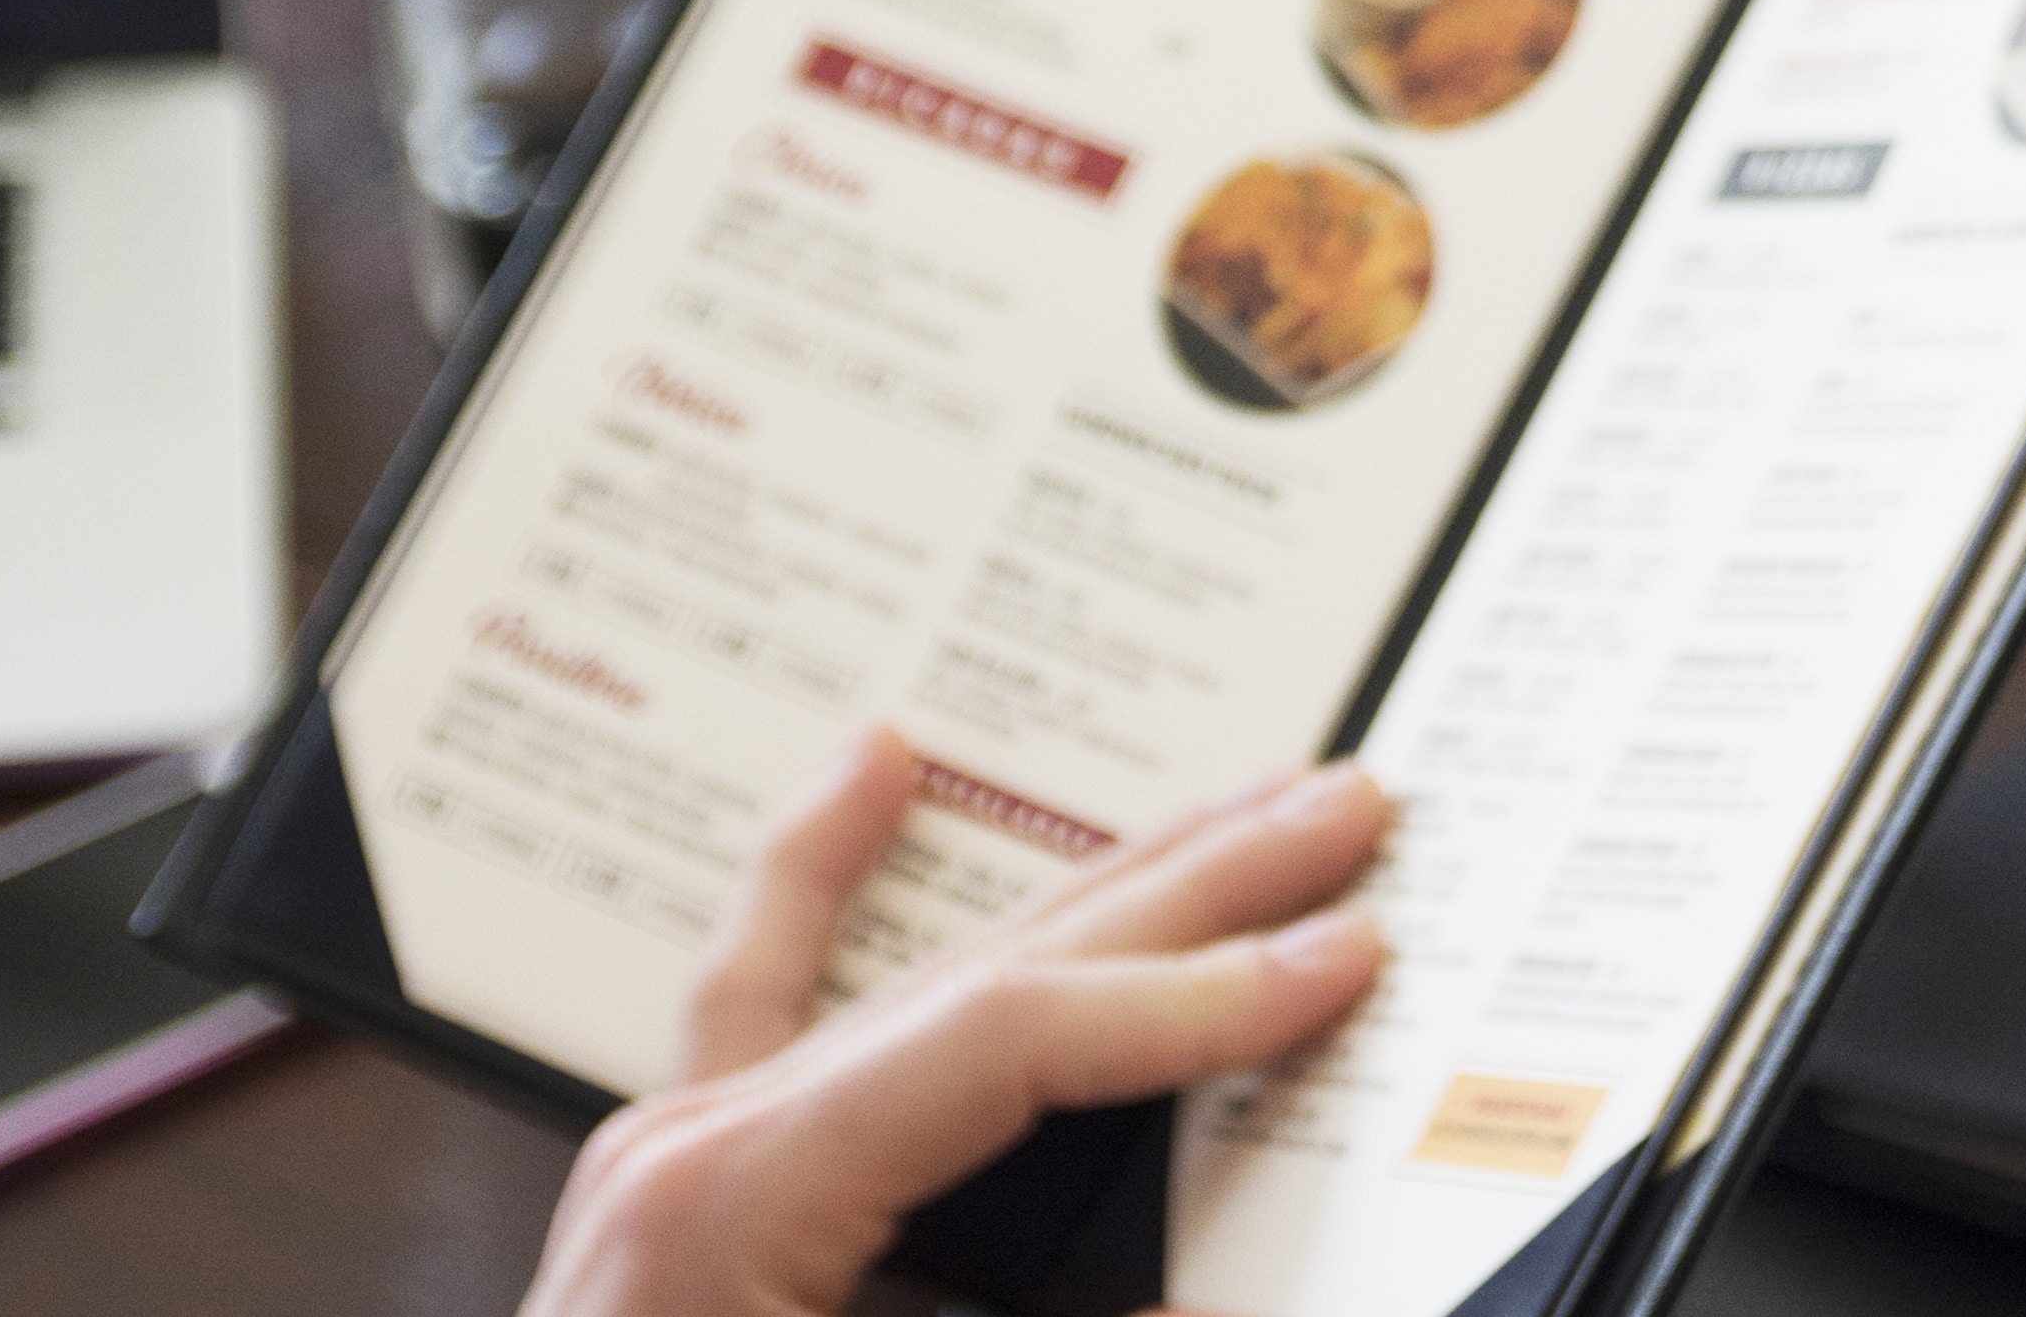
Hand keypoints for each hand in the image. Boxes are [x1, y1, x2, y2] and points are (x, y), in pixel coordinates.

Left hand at [520, 735, 1391, 1316]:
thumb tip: (1219, 1304)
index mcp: (735, 1205)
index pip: (1004, 1043)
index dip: (1191, 1000)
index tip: (1339, 956)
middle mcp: (701, 1144)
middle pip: (991, 964)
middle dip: (1192, 887)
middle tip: (1341, 813)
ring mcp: (684, 1149)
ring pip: (920, 963)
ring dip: (1093, 881)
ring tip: (1229, 803)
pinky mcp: (684, 1184)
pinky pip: (759, 988)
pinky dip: (822, 872)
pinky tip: (876, 764)